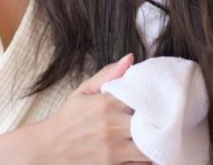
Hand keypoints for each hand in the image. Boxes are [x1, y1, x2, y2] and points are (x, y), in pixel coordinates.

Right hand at [32, 54, 151, 164]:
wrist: (47, 149)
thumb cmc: (68, 119)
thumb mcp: (83, 92)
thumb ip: (108, 75)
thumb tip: (130, 58)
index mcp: (106, 104)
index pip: (143, 97)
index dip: (155, 98)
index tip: (161, 98)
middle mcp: (112, 127)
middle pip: (152, 123)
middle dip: (160, 121)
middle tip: (165, 118)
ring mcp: (113, 151)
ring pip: (151, 147)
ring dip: (156, 142)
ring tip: (157, 135)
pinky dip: (147, 158)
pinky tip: (146, 151)